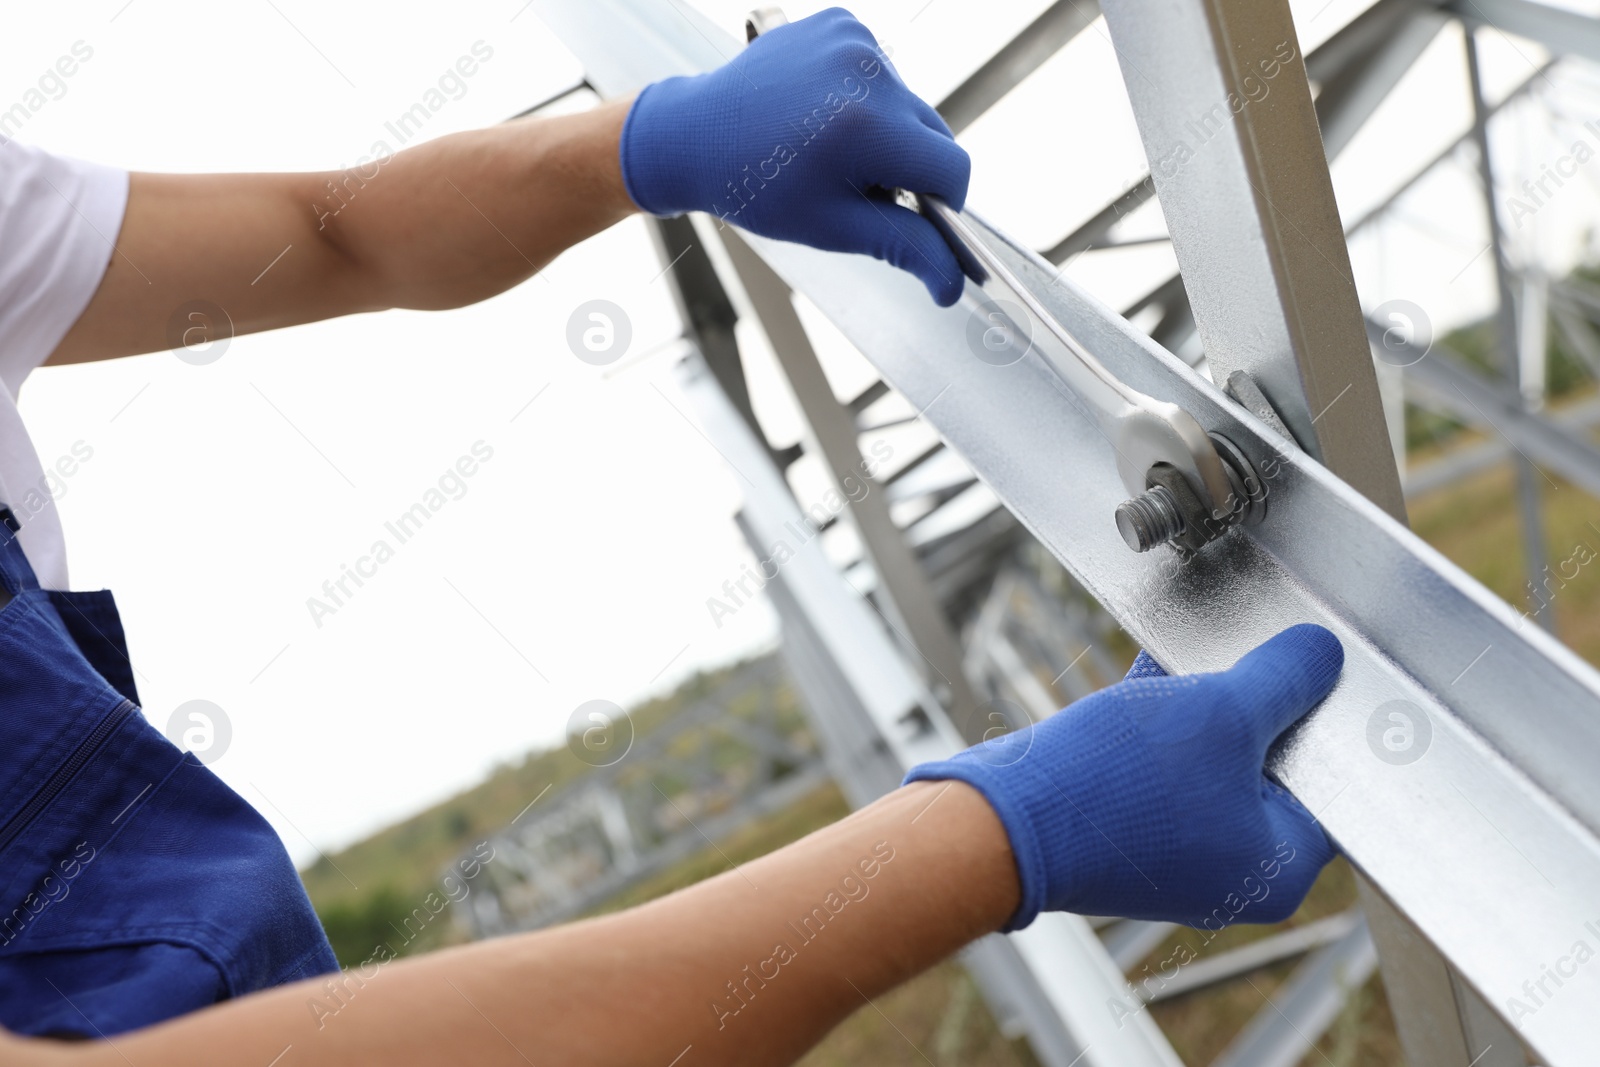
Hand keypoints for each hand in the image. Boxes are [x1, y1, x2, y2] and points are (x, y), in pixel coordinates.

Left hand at [618, 7, 971, 305]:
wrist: (697, 133)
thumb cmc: (757, 185)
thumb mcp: (834, 226)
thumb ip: (904, 250)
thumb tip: (953, 286)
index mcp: (868, 126)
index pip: (951, 168)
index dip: (943, 203)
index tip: (918, 218)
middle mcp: (867, 71)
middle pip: (934, 132)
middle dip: (911, 167)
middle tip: (860, 186)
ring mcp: (853, 39)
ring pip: (908, 104)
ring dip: (889, 131)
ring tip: (834, 148)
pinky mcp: (841, 22)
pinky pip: (882, 72)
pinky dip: (867, 97)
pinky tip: (827, 113)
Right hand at [906, 624, 1343, 929]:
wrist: (1007, 818)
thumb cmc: (1119, 785)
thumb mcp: (1221, 712)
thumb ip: (1283, 679)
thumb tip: (1323, 654)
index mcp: (1278, 867)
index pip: (1334, 784)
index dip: (1328, 719)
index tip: (1317, 671)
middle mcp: (1234, 871)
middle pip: (1272, 767)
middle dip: (1258, 702)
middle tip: (1255, 655)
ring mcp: (1179, 851)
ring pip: (1214, 759)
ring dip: (1206, 704)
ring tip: (1198, 658)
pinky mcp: (1133, 829)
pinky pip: (1168, 765)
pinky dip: (1166, 721)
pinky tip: (1160, 670)